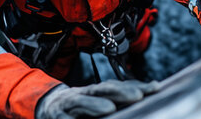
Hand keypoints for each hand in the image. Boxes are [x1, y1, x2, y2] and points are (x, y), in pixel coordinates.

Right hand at [36, 80, 159, 118]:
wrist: (46, 106)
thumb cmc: (79, 106)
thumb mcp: (97, 99)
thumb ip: (119, 97)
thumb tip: (153, 90)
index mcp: (94, 90)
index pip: (116, 86)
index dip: (134, 86)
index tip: (154, 88)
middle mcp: (82, 94)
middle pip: (101, 90)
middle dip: (119, 91)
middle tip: (138, 95)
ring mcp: (67, 106)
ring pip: (81, 103)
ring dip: (94, 105)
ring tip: (109, 108)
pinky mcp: (56, 118)